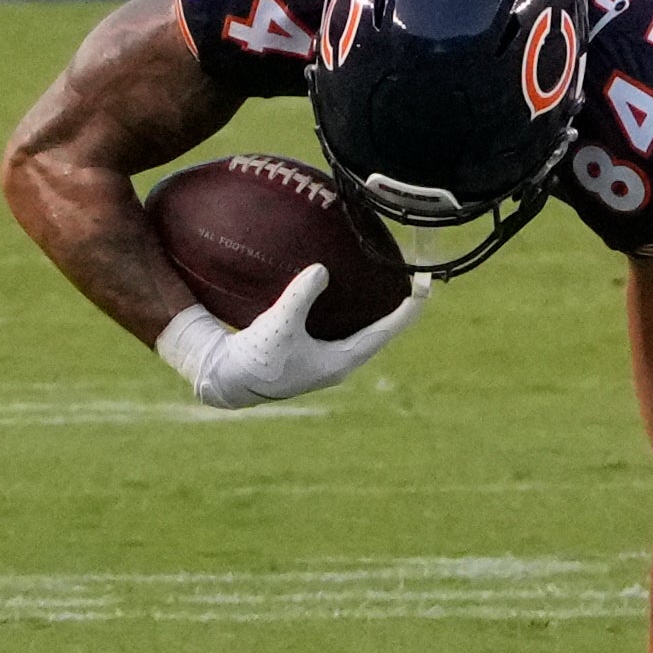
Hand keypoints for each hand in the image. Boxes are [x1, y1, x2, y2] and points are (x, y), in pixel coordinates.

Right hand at [156, 264, 428, 408]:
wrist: (227, 381)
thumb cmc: (255, 359)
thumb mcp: (278, 325)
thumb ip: (300, 297)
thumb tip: (321, 270)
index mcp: (342, 360)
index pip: (387, 331)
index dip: (409, 307)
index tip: (425, 284)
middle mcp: (341, 362)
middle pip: (383, 330)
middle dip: (399, 305)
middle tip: (415, 277)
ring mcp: (328, 359)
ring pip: (365, 330)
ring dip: (378, 309)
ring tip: (391, 282)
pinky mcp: (313, 353)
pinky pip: (345, 328)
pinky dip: (353, 310)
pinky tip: (347, 292)